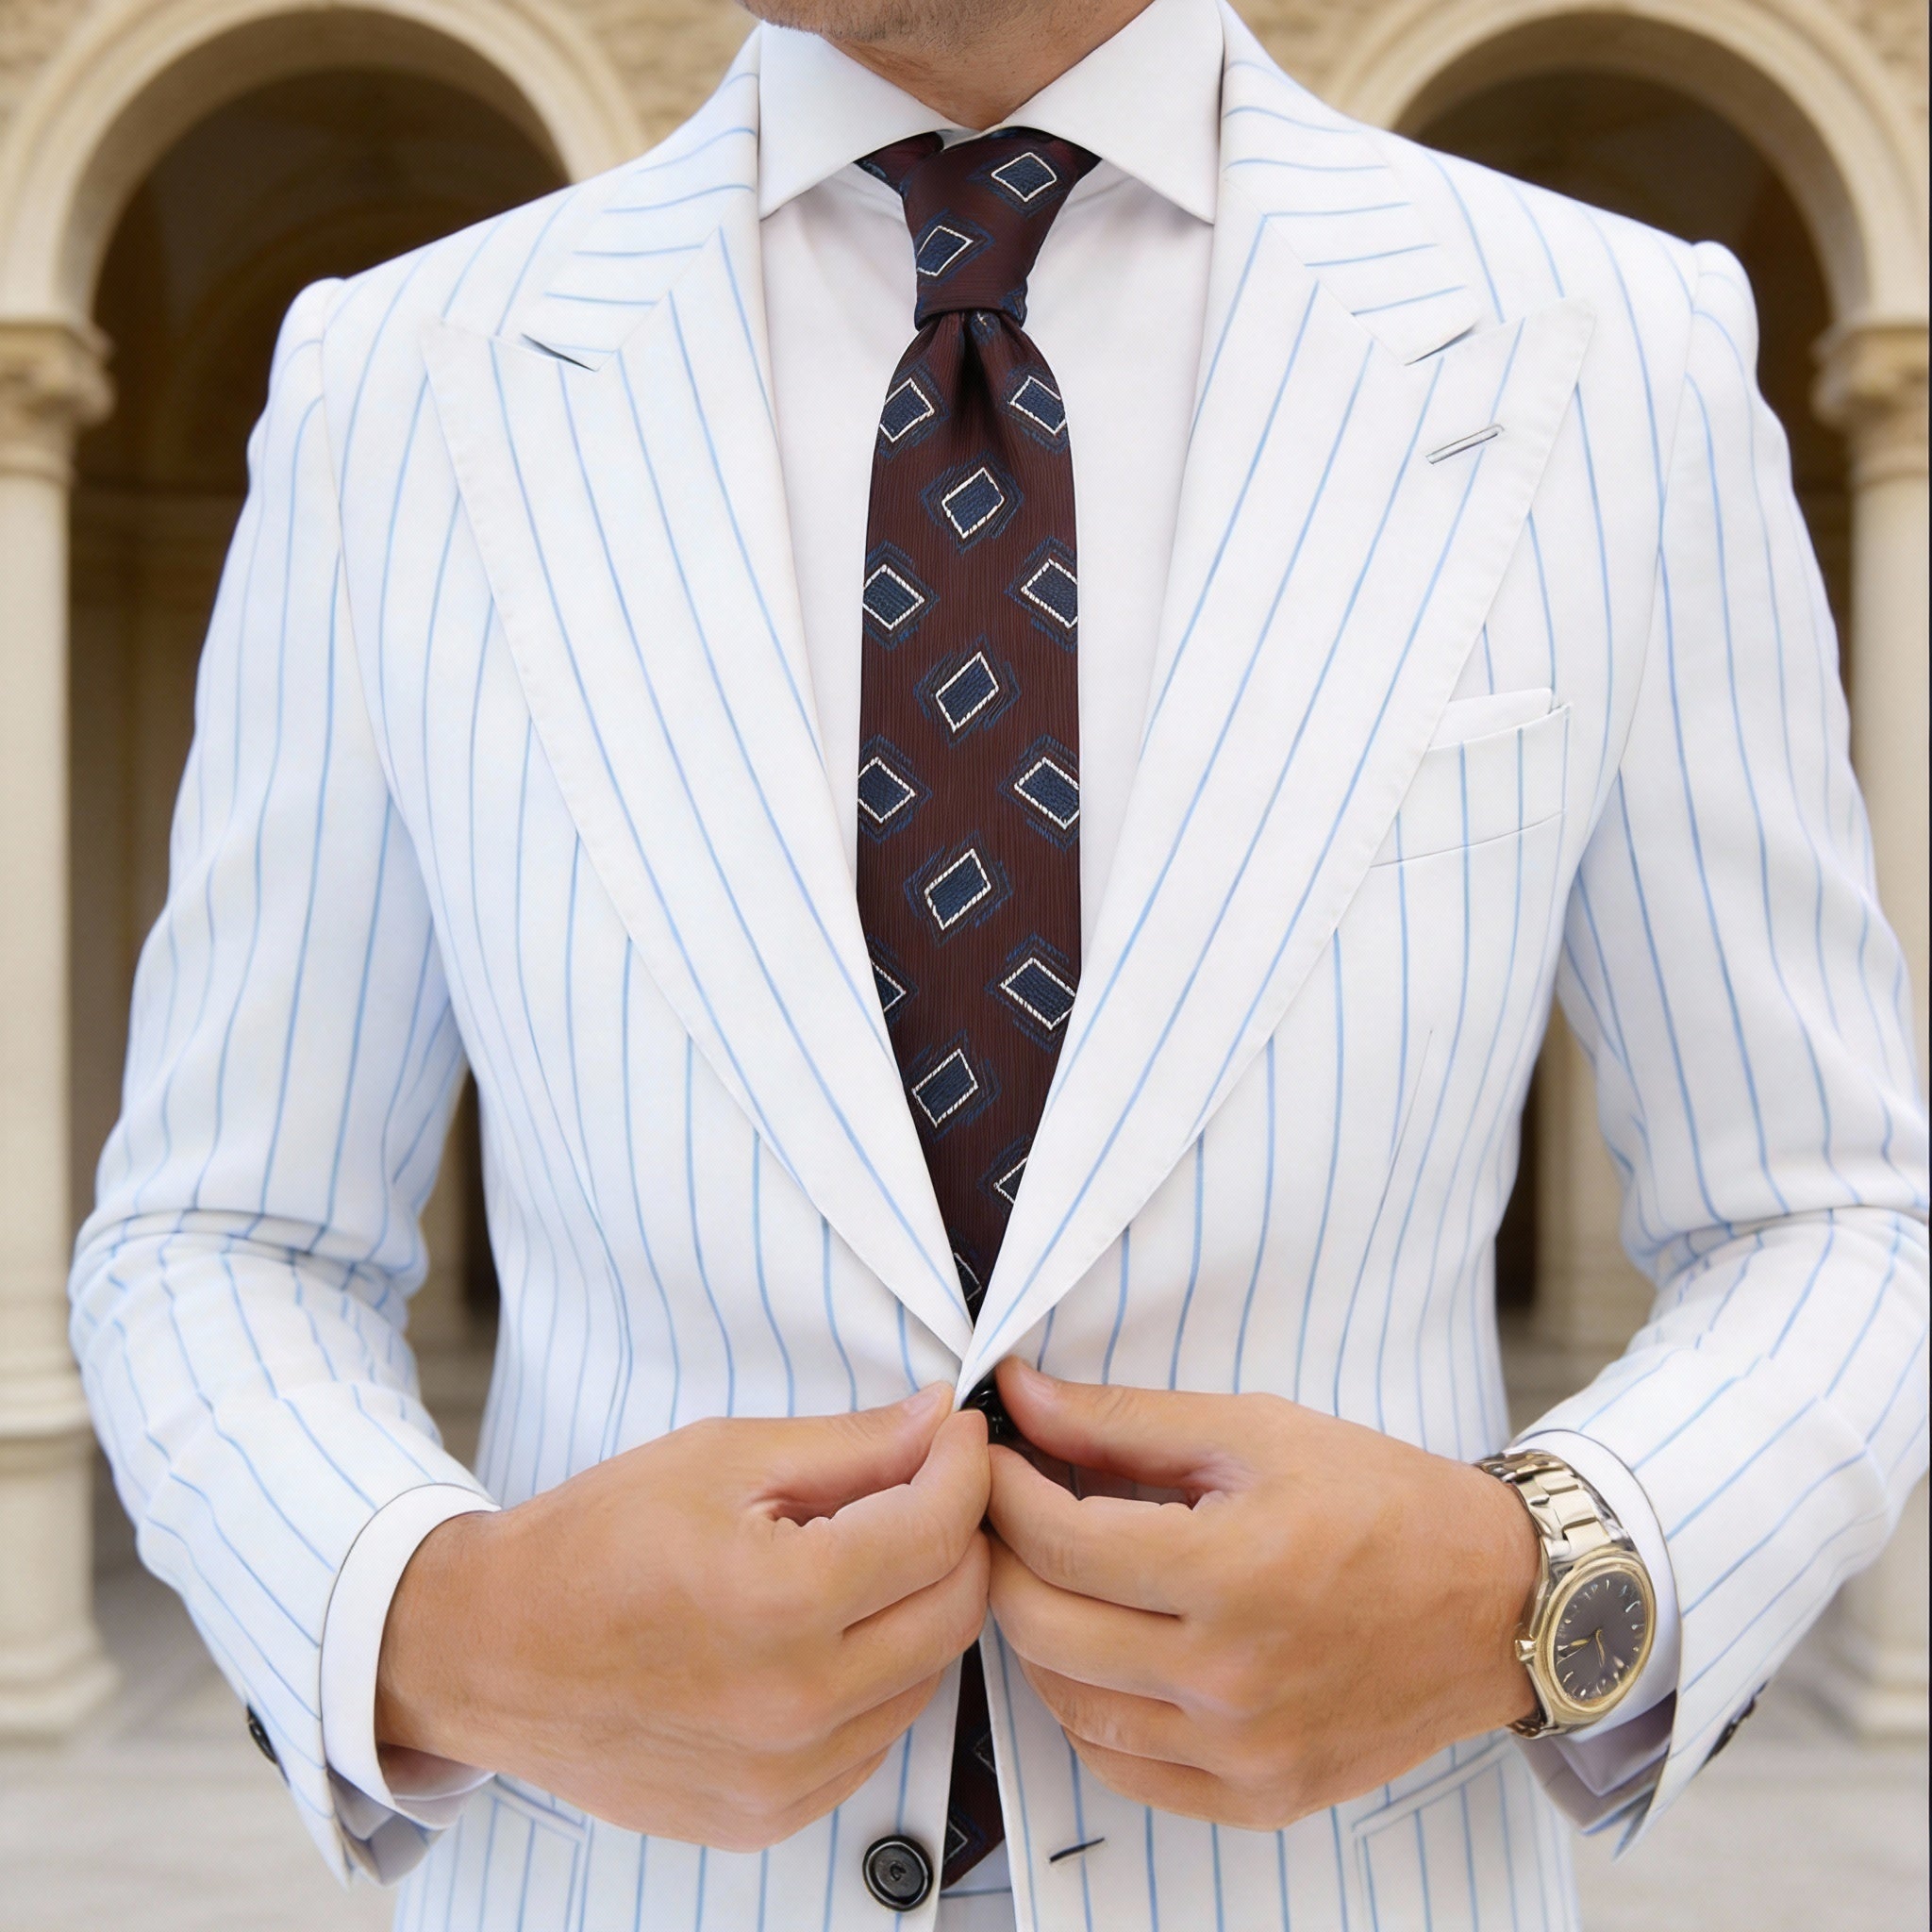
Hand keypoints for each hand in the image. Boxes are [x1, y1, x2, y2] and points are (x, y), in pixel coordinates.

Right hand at [376, 1385, 990, 1848]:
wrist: (490, 1651)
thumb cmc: (593, 1543)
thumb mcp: (722, 1457)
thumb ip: (850, 1445)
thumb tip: (941, 1421)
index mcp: (781, 1602)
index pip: (938, 1530)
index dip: (964, 1467)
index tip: (958, 1435)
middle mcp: (795, 1704)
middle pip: (956, 1611)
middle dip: (960, 1535)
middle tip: (927, 1487)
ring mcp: (785, 1776)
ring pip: (927, 1678)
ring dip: (921, 1607)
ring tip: (865, 1556)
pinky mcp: (770, 1816)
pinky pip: (876, 1739)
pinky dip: (878, 1677)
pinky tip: (828, 1631)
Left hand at [985, 1361, 1538, 1830]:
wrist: (1494, 1603)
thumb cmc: (1381, 1501)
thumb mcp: (1255, 1431)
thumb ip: (1124, 1420)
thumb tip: (1020, 1394)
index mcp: (1233, 1571)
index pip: (1058, 1541)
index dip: (1002, 1490)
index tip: (990, 1457)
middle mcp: (1232, 1677)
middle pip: (1043, 1626)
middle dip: (1003, 1557)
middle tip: (1006, 1512)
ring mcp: (1243, 1751)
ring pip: (1069, 1704)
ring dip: (1037, 1633)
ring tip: (1052, 1575)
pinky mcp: (1258, 1797)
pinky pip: (1123, 1769)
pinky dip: (1089, 1709)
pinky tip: (1100, 1652)